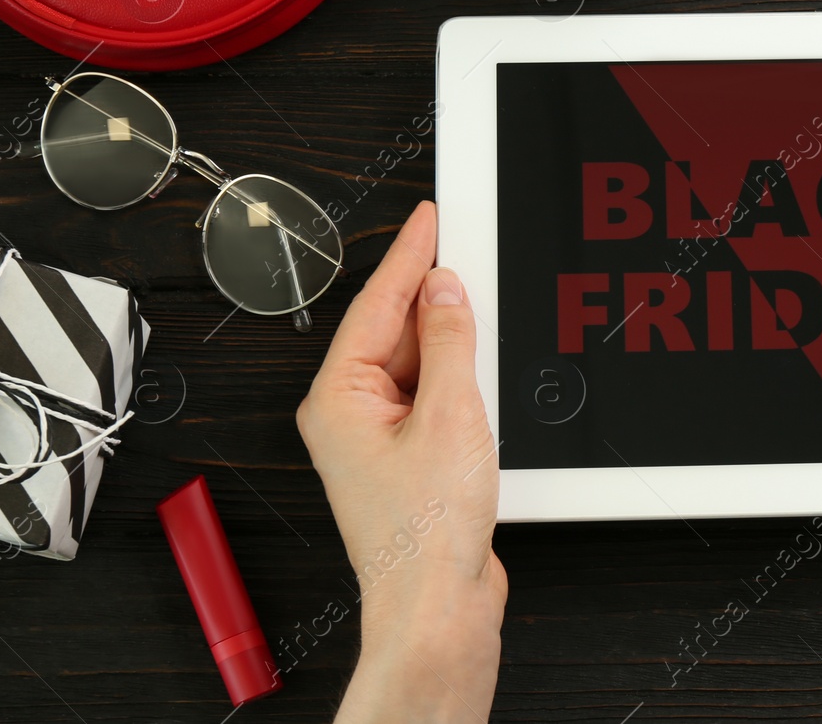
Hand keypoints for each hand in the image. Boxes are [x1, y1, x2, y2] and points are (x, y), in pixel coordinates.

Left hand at [297, 201, 506, 723]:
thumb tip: (445, 290)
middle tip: (465, 246)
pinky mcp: (409, 459)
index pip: (377, 304)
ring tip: (482, 304)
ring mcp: (378, 438)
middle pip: (393, 330)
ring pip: (417, 363)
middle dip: (431, 292)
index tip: (429, 217)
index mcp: (339, 397)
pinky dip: (458, 374)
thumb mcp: (450, 413)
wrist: (438, 604)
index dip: (409, 255)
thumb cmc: (427, 531)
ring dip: (450, 338)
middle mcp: (350, 415)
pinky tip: (481, 363)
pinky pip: (432, 395)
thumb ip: (448, 341)